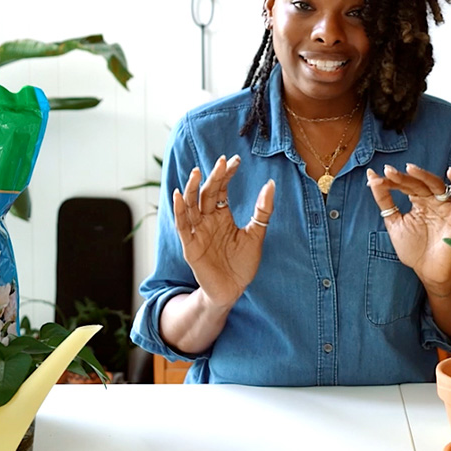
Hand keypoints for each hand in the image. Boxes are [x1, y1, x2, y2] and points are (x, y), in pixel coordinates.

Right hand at [173, 155, 274, 309]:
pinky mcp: (190, 246)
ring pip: (190, 206)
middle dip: (213, 177)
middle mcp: (207, 220)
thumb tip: (271, 184)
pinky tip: (179, 195)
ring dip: (192, 189)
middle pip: (206, 194)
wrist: (233, 290)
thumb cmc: (242, 264)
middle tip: (222, 161)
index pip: (221, 189)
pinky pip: (182, 226)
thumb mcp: (257, 234)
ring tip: (196, 172)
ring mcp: (197, 232)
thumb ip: (262, 211)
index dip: (227, 174)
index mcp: (222, 216)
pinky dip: (179, 210)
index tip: (236, 160)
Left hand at [366, 163, 450, 290]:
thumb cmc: (413, 249)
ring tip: (410, 169)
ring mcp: (445, 206)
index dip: (392, 181)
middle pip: (418, 183)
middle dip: (404, 177)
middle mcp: (432, 200)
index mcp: (418, 201)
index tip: (376, 177)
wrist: (427, 270)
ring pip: (437, 185)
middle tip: (390, 172)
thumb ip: (385, 201)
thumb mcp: (394, 222)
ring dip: (424, 176)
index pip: (405, 185)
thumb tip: (372, 178)